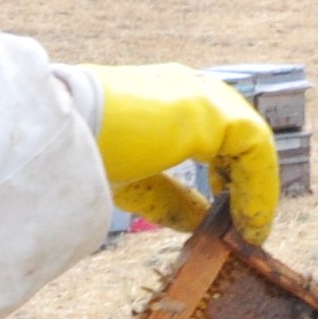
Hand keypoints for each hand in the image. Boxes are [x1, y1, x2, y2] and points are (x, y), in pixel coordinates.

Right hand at [87, 65, 281, 245]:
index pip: (214, 134)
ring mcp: (199, 95)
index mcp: (165, 102)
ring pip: (250, 141)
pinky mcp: (207, 111)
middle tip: (244, 222)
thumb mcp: (134, 184)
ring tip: (250, 228)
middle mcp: (186, 90)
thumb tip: (202, 222)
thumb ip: (171, 198)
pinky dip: (259, 185)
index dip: (228, 176)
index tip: (225, 212)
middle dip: (246, 181)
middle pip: (238, 133)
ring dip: (256, 187)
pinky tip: (248, 219)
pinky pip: (254, 147)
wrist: (58, 132)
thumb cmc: (80, 154)